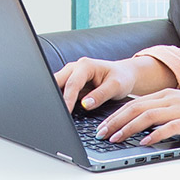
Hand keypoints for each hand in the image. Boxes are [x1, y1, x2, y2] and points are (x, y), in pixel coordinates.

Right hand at [55, 56, 177, 112]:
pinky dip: (59, 101)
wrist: (124, 74)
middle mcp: (74, 68)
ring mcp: (70, 75)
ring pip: (56, 86)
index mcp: (85, 66)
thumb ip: (101, 95)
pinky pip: (60, 91)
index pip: (72, 84)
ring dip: (56, 99)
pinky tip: (62, 111)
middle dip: (54, 97)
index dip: (67, 99)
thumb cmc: (121, 78)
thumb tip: (86, 104)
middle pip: (57, 82)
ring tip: (57, 113)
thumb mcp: (115, 87)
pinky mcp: (70, 83)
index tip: (65, 112)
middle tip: (54, 113)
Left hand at [96, 89, 179, 145]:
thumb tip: (141, 129)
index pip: (134, 104)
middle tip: (100, 134)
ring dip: (129, 128)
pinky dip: (155, 135)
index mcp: (166, 95)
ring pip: (148, 116)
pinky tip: (145, 142)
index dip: (114, 116)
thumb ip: (163, 114)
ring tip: (116, 139)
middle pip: (136, 108)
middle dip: (115, 122)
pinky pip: (169, 127)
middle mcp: (171, 99)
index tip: (101, 127)